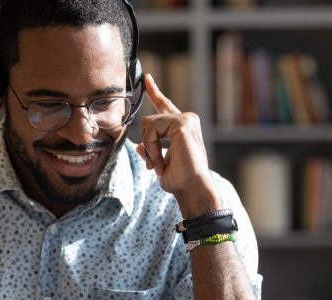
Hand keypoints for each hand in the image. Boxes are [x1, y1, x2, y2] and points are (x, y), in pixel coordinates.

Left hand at [135, 74, 220, 216]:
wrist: (192, 188)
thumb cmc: (180, 180)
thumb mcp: (159, 164)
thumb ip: (150, 151)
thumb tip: (140, 146)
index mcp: (181, 127)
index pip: (165, 105)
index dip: (154, 92)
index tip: (147, 78)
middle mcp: (186, 119)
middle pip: (148, 120)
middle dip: (146, 145)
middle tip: (154, 166)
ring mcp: (186, 119)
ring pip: (148, 124)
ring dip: (149, 148)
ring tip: (159, 164)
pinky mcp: (183, 122)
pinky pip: (153, 129)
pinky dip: (152, 147)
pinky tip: (160, 159)